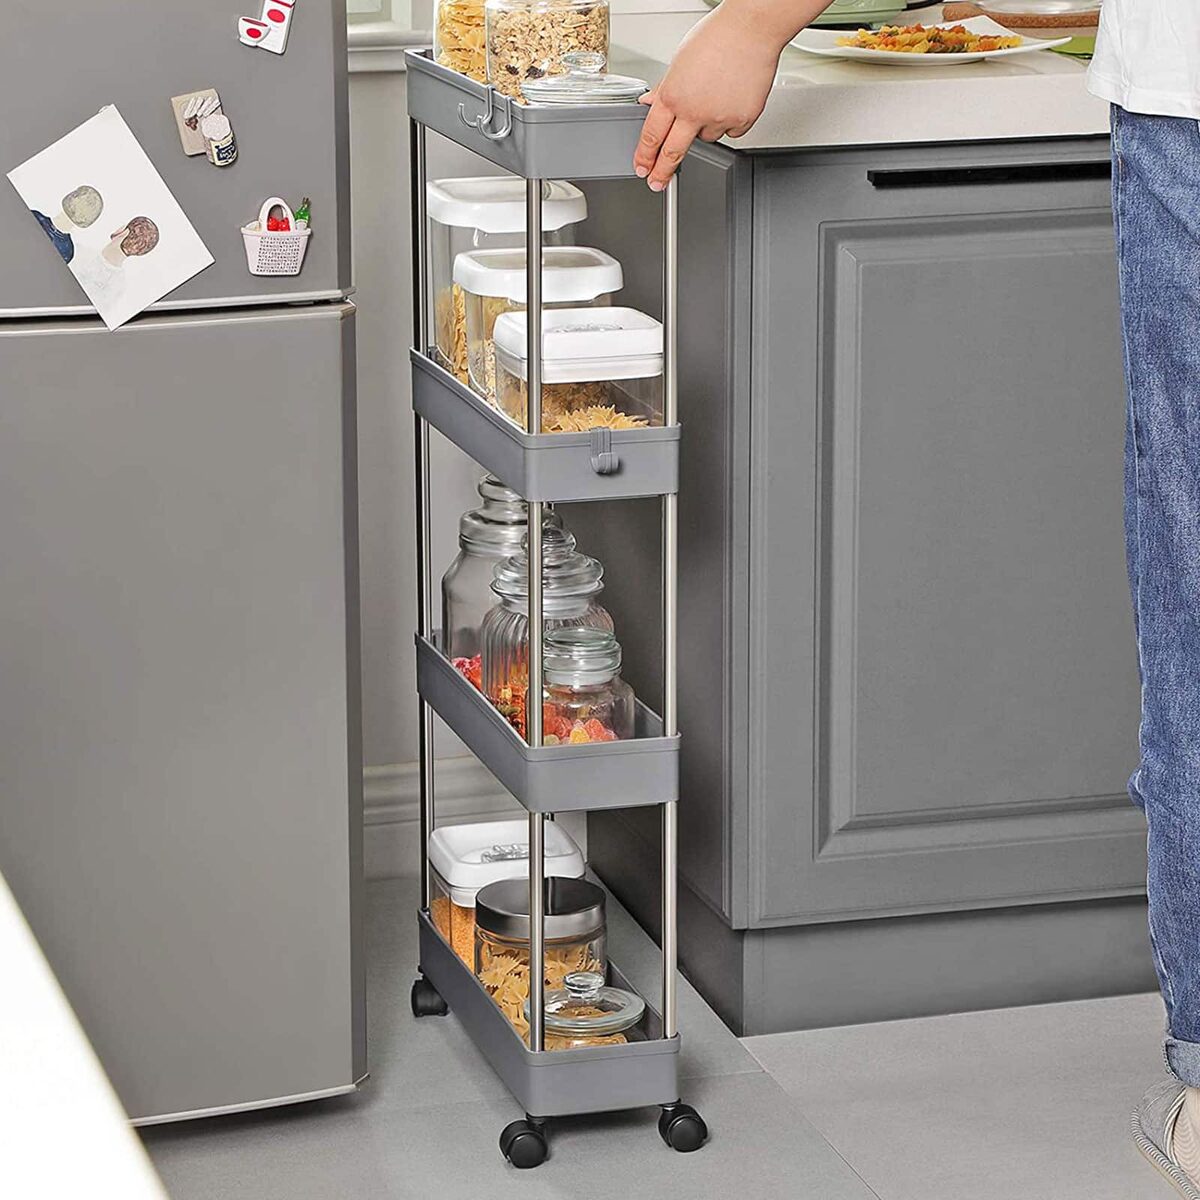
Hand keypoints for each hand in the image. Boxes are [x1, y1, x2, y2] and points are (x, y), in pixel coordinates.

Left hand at [634, 0, 808, 188]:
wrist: (752, 28)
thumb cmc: (718, 37)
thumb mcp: (680, 61)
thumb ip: (666, 88)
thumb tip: (650, 104)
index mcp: (673, 95)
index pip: (652, 135)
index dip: (644, 156)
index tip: (642, 168)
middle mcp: (694, 110)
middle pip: (673, 152)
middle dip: (661, 172)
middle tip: (657, 182)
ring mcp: (718, 118)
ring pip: (706, 137)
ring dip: (705, 126)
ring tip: (715, 96)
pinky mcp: (742, 120)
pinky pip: (731, 132)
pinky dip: (729, 121)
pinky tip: (731, 98)